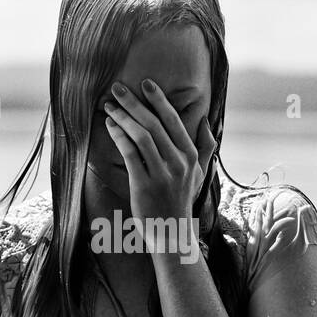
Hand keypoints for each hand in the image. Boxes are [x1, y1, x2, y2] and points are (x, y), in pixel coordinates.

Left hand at [103, 79, 216, 223]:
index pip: (174, 120)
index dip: (159, 100)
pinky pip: (130, 154)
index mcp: (191, 155)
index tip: (145, 83)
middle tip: (117, 87)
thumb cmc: (181, 200)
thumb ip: (206, 147)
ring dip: (123, 117)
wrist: (171, 233)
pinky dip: (119, 136)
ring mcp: (162, 174)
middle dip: (134, 102)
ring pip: (141, 136)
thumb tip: (206, 120)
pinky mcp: (144, 185)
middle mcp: (179, 162)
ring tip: (109, 106)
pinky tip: (110, 126)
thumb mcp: (200, 173)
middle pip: (154, 124)